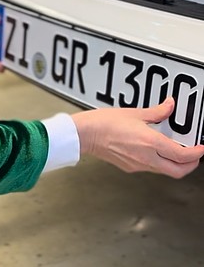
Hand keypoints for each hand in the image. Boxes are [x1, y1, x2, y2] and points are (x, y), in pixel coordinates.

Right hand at [71, 97, 203, 177]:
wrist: (85, 133)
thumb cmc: (103, 123)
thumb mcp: (134, 113)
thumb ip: (157, 111)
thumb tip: (169, 106)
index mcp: (150, 143)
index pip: (183, 156)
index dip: (197, 154)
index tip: (201, 148)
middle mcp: (146, 157)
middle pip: (178, 171)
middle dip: (190, 165)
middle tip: (195, 156)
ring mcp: (137, 164)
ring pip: (165, 171)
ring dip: (174, 164)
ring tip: (175, 152)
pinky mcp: (129, 166)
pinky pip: (150, 168)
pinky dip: (158, 162)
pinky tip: (154, 151)